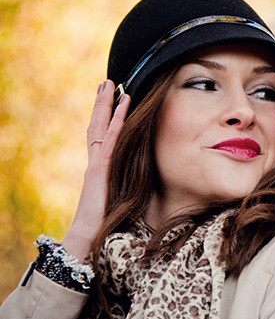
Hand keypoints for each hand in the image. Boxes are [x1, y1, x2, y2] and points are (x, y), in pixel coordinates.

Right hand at [61, 81, 129, 261]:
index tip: (109, 100)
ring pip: (101, 125)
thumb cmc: (105, 224)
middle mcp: (95, 161)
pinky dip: (118, 118)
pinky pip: (112, 137)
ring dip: (106, 103)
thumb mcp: (118, 200)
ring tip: (110, 83)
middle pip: (96, 125)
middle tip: (106, 83)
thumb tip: (143, 185)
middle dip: (101, 103)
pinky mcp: (100, 167)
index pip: (100, 136)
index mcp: (98, 169)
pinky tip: (124, 102)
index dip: (104, 118)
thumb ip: (125, 188)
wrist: (88, 236)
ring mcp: (96, 162)